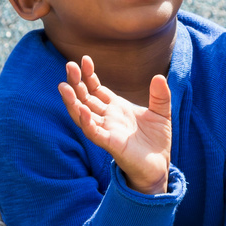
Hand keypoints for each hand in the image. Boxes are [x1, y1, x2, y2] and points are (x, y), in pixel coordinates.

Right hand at [58, 56, 171, 194]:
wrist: (159, 166)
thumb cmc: (157, 141)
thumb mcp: (161, 113)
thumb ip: (160, 96)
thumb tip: (159, 77)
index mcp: (116, 108)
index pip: (96, 88)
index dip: (89, 75)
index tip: (84, 60)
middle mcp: (107, 118)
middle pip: (85, 98)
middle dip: (76, 83)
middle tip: (69, 66)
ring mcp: (107, 131)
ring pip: (82, 115)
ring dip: (72, 102)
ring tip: (64, 86)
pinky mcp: (111, 144)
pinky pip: (94, 133)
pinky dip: (86, 122)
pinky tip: (82, 110)